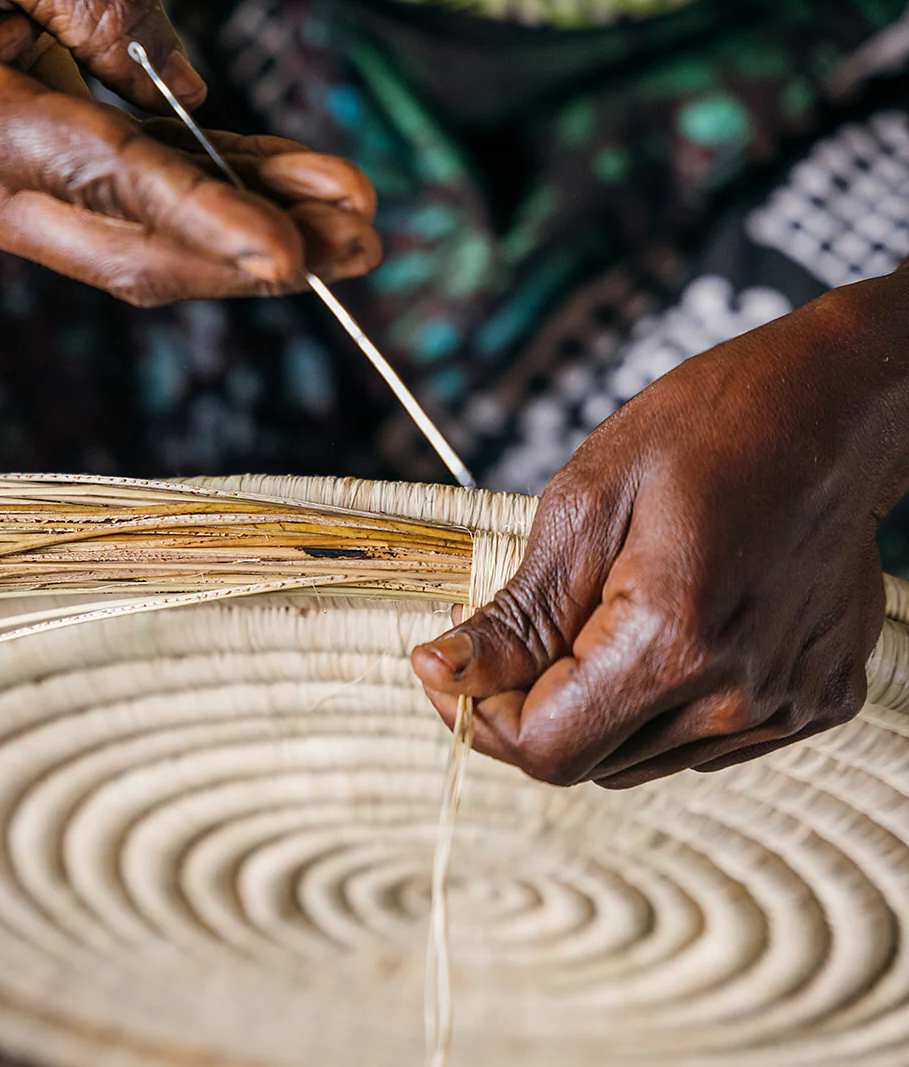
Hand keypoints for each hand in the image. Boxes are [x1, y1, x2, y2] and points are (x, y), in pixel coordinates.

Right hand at [0, 0, 379, 304]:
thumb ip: (91, 5)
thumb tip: (191, 90)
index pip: (101, 177)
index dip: (202, 217)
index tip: (289, 255)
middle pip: (131, 246)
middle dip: (252, 252)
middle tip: (364, 243)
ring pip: (139, 239)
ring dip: (248, 236)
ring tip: (353, 229)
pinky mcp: (18, 191)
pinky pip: (126, 207)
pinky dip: (206, 204)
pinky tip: (284, 197)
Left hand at [412, 274, 908, 787]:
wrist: (838, 407)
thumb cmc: (707, 431)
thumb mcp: (583, 504)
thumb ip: (517, 614)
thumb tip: (442, 674)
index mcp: (674, 643)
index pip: (546, 749)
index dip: (479, 719)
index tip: (449, 668)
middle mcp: (739, 695)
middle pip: (590, 764)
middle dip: (527, 711)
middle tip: (508, 637)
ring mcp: (785, 705)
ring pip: (642, 759)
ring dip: (595, 710)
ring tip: (598, 616)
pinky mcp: (817, 701)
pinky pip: (703, 740)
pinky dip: (660, 704)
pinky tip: (664, 627)